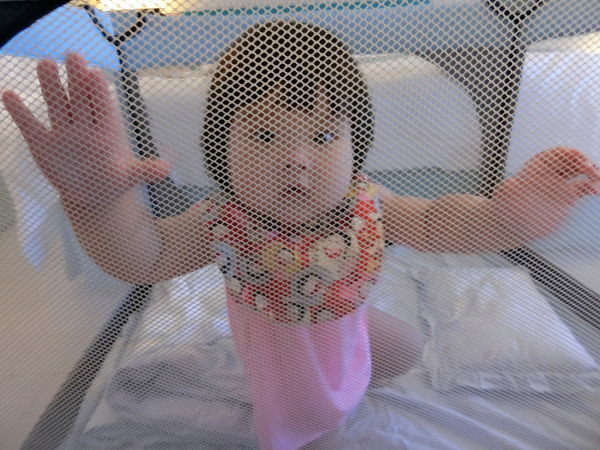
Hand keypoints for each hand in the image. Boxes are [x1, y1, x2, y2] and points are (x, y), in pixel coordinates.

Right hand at [2, 53, 168, 206]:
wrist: (91, 196)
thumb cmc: (112, 181)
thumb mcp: (129, 178)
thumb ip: (145, 171)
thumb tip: (167, 169)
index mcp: (106, 130)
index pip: (102, 107)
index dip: (99, 92)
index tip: (95, 74)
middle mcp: (84, 125)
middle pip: (79, 99)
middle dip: (76, 78)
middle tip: (73, 55)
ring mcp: (63, 132)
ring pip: (57, 105)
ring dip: (51, 86)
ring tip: (45, 64)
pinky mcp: (43, 143)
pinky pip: (31, 126)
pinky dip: (20, 113)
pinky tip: (10, 96)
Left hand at [493, 147, 599, 240]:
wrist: (510, 223)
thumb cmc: (504, 205)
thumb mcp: (502, 195)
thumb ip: (507, 189)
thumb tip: (509, 184)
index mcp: (536, 168)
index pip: (556, 154)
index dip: (568, 154)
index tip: (577, 159)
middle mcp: (550, 173)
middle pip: (572, 161)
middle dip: (584, 162)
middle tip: (591, 171)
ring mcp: (559, 185)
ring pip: (581, 172)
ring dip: (592, 173)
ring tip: (597, 180)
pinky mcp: (566, 198)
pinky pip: (583, 188)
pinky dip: (592, 187)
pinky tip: (595, 192)